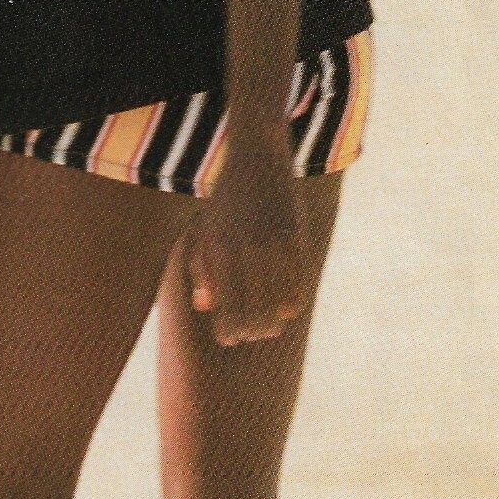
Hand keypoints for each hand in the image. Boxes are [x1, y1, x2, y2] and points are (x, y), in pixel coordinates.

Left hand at [187, 139, 306, 346]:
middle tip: (248, 338)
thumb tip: (205, 309)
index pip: (225, 305)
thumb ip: (201, 270)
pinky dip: (292, 302)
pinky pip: (297, 281)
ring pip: (277, 301)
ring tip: (267, 330)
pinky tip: (285, 312)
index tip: (228, 340)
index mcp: (218, 248)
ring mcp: (274, 242)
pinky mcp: (297, 236)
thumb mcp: (205, 231)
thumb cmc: (224, 201)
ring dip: (272, 322)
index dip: (227, 330)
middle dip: (250, 331)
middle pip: (253, 309)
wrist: (257, 157)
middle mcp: (246, 247)